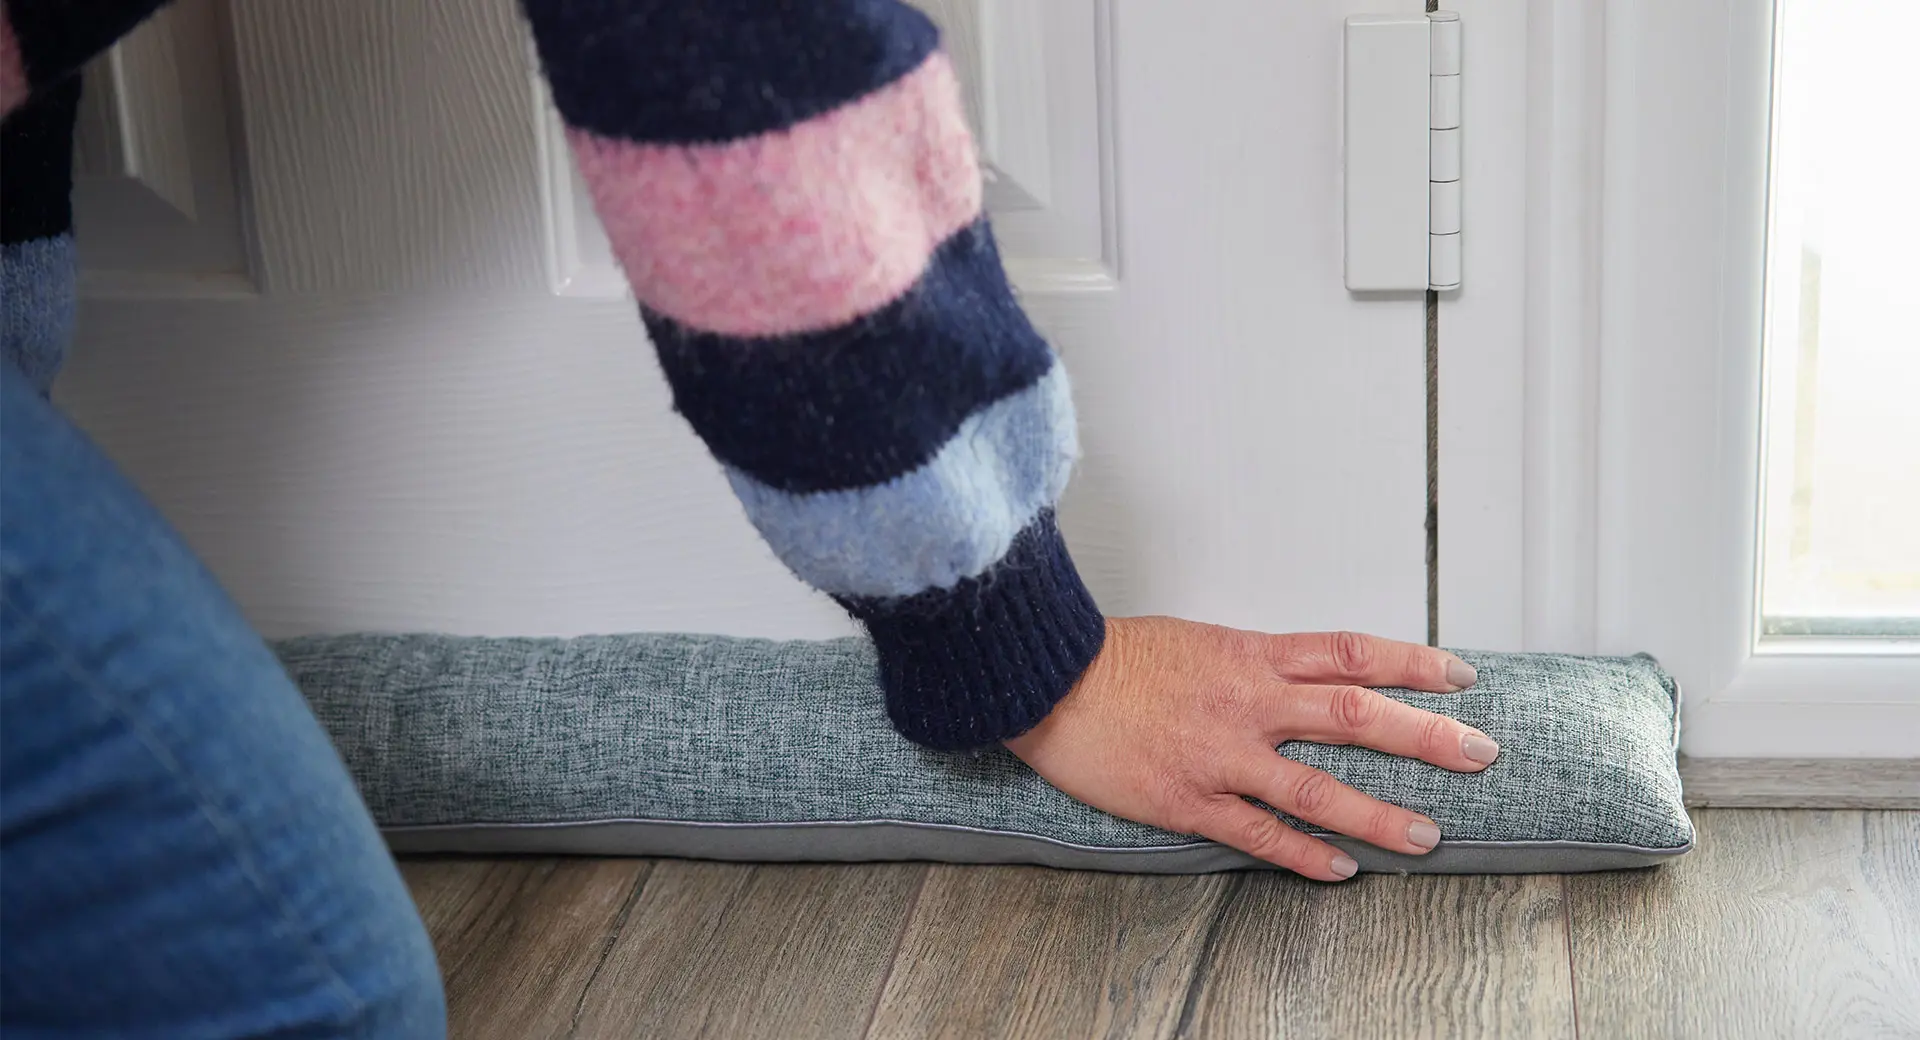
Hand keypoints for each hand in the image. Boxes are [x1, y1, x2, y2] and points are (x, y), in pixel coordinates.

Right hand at [1005, 617, 1497, 880]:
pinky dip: (1306, 855)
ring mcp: (1222, 755)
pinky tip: (1342, 870)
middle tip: (1480, 753)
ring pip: (1318, 788)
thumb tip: (1308, 679)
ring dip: (1379, 815)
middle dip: (1426, 736)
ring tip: (1427, 838)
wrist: (1047, 681)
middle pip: (1357, 715)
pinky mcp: (1190, 800)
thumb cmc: (1115, 659)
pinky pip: (1260, 833)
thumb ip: (1256, 664)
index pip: (1351, 654)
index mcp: (1252, 656)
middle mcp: (1249, 703)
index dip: (1412, 663)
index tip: (1461, 676)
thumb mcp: (1198, 642)